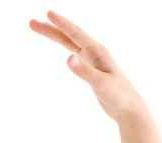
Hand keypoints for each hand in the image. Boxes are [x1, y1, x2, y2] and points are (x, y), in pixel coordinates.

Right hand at [28, 10, 144, 122]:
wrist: (130, 110)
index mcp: (97, 52)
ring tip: (39, 29)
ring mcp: (93, 61)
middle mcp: (95, 53)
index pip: (75, 34)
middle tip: (32, 23)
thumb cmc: (119, 97)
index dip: (61, 24)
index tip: (47, 13)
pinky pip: (75, 54)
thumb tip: (67, 58)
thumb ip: (84, 71)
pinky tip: (63, 49)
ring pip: (70, 44)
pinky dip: (66, 47)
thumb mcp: (100, 84)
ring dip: (55, 36)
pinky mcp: (92, 71)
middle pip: (68, 36)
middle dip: (50, 29)